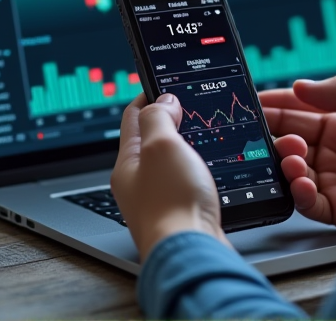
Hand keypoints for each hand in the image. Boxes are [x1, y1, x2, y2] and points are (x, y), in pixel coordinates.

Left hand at [111, 93, 229, 261]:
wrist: (192, 254)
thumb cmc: (173, 203)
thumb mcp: (162, 146)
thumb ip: (159, 117)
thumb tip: (163, 101)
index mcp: (128, 163)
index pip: (132, 117)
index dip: (148, 94)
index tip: (162, 82)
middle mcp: (138, 182)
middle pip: (149, 139)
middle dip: (167, 118)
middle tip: (186, 103)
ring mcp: (158, 199)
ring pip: (168, 161)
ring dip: (183, 143)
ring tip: (199, 130)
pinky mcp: (180, 213)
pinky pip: (184, 180)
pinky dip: (194, 166)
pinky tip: (207, 166)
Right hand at [261, 75, 335, 230]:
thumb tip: (300, 85)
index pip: (301, 111)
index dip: (278, 104)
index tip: (256, 101)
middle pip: (291, 140)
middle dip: (275, 132)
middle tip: (263, 128)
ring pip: (295, 171)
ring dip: (285, 161)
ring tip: (291, 153)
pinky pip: (310, 203)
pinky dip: (299, 193)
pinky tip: (303, 181)